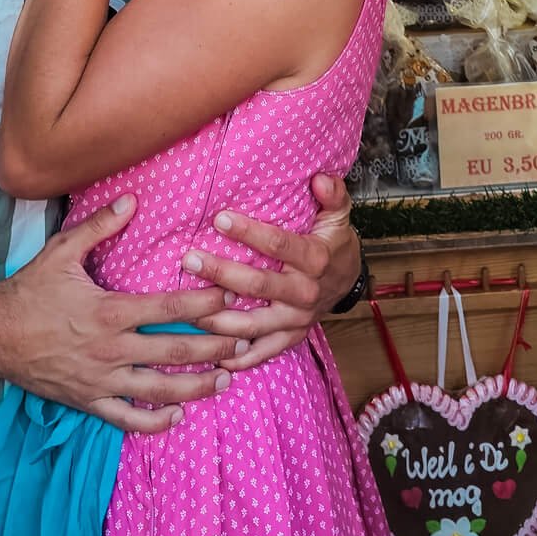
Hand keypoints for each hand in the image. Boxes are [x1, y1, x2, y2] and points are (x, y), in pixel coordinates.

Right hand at [0, 197, 232, 431]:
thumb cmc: (29, 290)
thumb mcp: (62, 251)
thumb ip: (100, 225)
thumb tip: (132, 199)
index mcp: (110, 311)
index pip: (169, 307)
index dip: (203, 303)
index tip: (230, 298)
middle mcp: (111, 349)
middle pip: (174, 352)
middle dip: (214, 348)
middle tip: (246, 343)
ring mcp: (101, 380)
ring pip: (159, 390)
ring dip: (196, 387)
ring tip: (226, 380)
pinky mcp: (89, 400)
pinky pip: (127, 419)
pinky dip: (155, 422)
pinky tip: (178, 416)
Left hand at [186, 174, 361, 370]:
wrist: (349, 281)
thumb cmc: (333, 242)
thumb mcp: (339, 214)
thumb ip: (333, 194)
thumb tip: (320, 178)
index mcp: (315, 259)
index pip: (278, 244)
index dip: (248, 232)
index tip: (219, 218)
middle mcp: (304, 293)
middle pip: (257, 285)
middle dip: (221, 272)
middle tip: (189, 259)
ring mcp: (296, 320)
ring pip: (252, 324)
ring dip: (218, 317)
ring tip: (188, 307)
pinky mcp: (290, 338)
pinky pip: (262, 353)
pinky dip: (237, 357)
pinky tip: (210, 353)